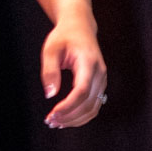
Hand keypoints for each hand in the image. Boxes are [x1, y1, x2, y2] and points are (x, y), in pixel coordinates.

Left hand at [41, 7, 106, 127]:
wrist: (80, 27)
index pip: (82, 91)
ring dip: (75, 119)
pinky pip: (94, 106)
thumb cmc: (64, 36)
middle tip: (50, 121)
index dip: (68, 106)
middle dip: (69, 116)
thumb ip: (49, 71)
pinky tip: (66, 119)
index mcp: (89, 62)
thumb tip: (50, 95)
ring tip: (56, 122)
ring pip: (93, 108)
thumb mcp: (51, 49)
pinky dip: (81, 116)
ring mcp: (102, 80)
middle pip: (88, 103)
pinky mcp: (99, 85)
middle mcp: (99, 72)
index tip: (52, 113)